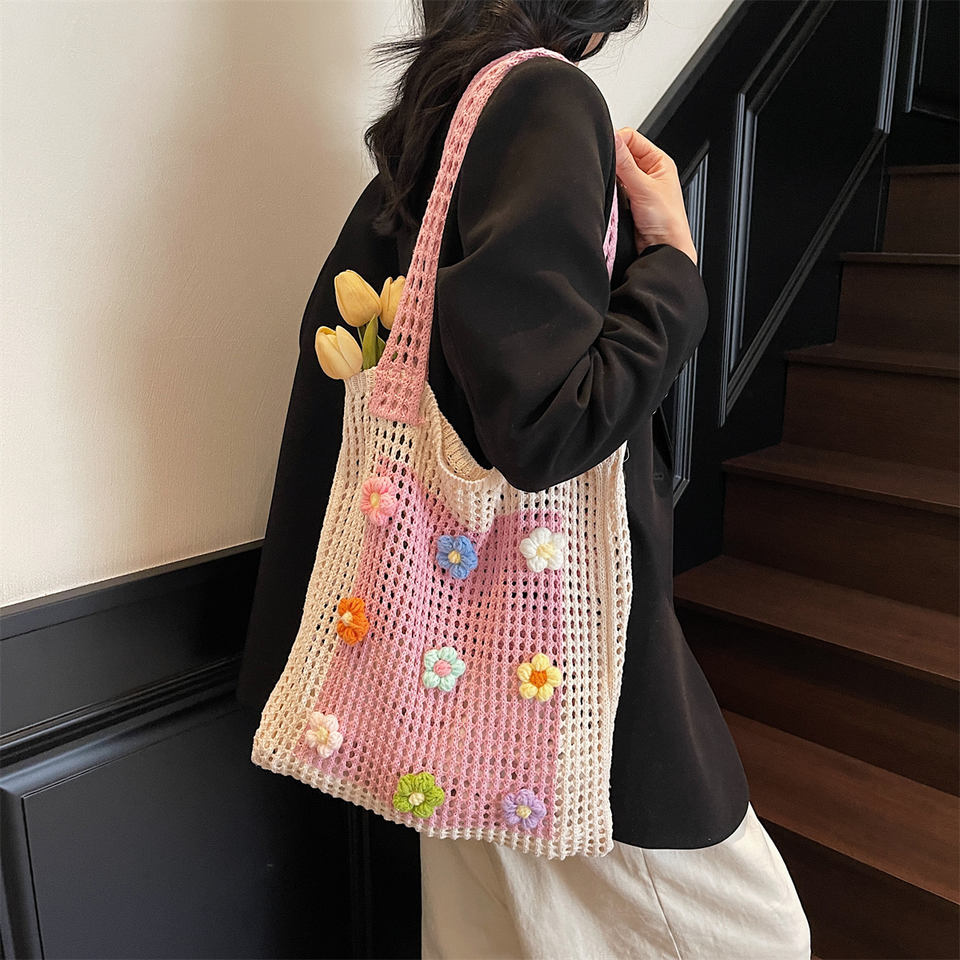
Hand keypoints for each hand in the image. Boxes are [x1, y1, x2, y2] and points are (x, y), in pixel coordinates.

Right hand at [614, 127, 697, 265]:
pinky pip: (610, 191)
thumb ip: (625, 163)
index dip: (618, 140)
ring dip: (610, 180)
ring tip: (613, 189)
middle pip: (621, 155)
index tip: (607, 149)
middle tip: (609, 171)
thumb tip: (613, 138)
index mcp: (658, 162)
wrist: (662, 249)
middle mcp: (647, 173)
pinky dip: (607, 193)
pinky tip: (610, 199)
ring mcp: (635, 188)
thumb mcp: (644, 187)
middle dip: (612, 162)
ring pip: (614, 174)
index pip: (631, 138)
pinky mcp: (624, 202)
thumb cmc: (667, 221)